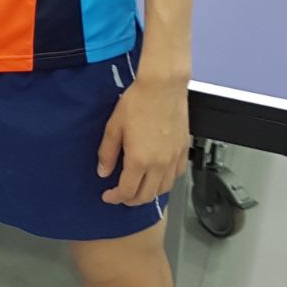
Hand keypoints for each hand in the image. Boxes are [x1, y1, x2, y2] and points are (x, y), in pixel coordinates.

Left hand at [97, 76, 188, 206]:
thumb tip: (103, 171)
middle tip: (121, 195)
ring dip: (150, 193)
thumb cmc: (139, 101)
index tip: (108, 196)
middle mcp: (159, 163)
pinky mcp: (183, 150)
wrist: (163, 86)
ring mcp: (173, 158)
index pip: (127, 191)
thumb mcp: (114, 127)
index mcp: (139, 160)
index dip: (115, 198)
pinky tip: (159, 175)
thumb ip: (107, 153)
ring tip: (139, 187)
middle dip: (131, 200)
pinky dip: (166, 181)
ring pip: (164, 189)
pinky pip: (177, 175)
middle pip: (146, 196)